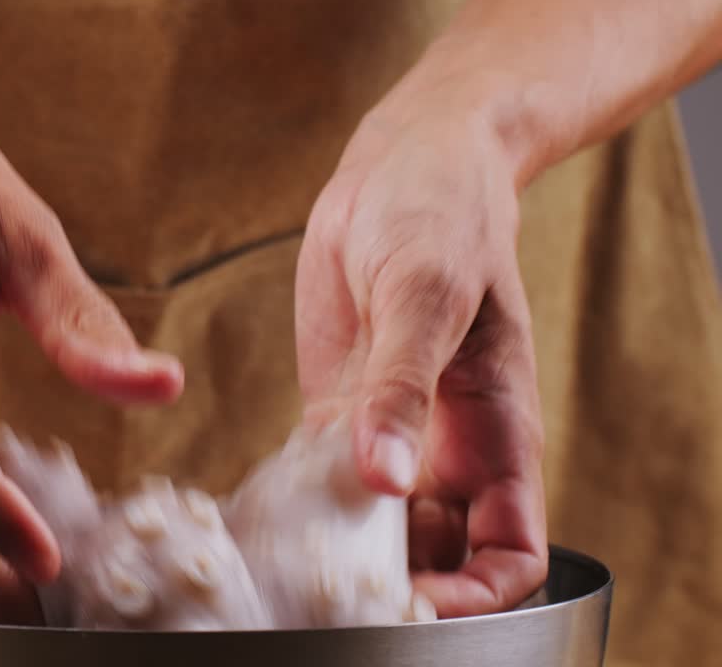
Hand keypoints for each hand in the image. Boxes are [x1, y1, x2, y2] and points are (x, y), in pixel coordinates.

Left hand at [294, 103, 547, 617]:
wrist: (400, 166)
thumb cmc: (441, 216)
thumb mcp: (425, 294)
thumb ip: (403, 386)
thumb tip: (385, 480)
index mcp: (495, 434)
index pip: (509, 554)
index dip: (472, 594)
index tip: (413, 603)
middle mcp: (444, 449)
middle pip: (433, 559)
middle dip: (392, 589)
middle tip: (327, 597)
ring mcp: (387, 434)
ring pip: (371, 530)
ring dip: (337, 555)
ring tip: (284, 566)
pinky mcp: (336, 412)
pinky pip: (320, 484)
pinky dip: (297, 509)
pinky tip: (260, 517)